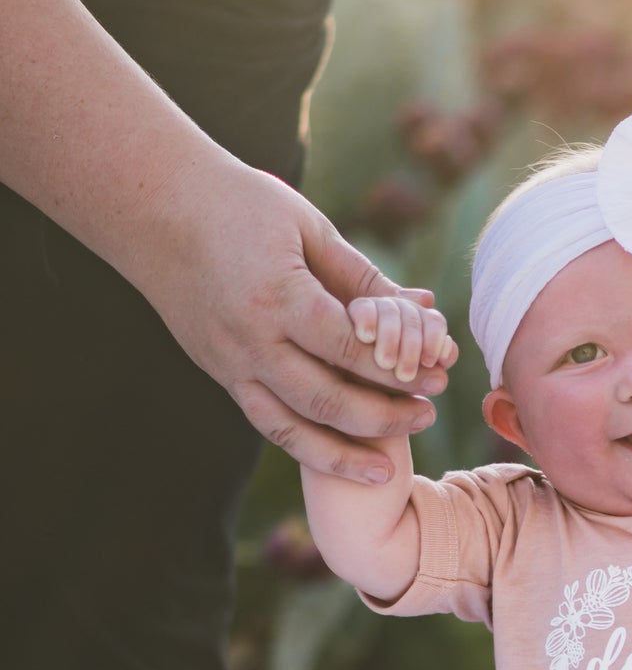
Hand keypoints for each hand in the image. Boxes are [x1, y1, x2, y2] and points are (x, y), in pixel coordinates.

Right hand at [139, 153, 453, 483]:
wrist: (155, 208)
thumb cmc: (240, 203)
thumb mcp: (308, 228)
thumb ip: (363, 276)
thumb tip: (424, 307)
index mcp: (277, 298)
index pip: (350, 349)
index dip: (400, 368)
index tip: (438, 374)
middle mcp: (250, 341)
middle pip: (327, 399)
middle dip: (384, 416)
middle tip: (428, 413)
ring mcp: (230, 363)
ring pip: (292, 428)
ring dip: (345, 452)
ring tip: (387, 466)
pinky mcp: (220, 373)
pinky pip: (267, 422)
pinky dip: (305, 447)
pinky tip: (340, 458)